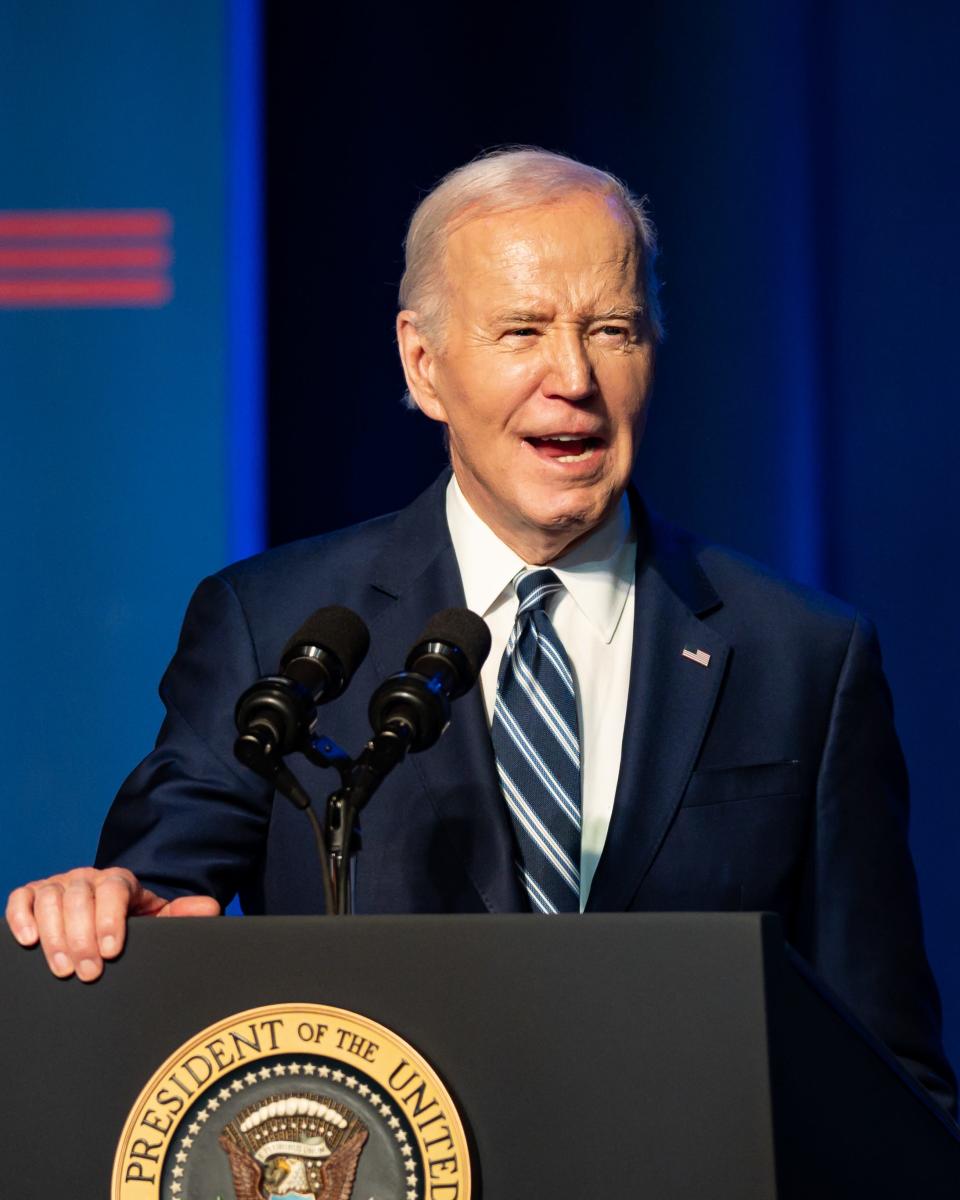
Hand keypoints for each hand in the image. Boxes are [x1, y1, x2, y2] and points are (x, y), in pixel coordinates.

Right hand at [5, 866, 220, 981]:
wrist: (104, 919)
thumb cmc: (133, 924)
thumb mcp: (159, 919)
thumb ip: (182, 915)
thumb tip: (210, 908)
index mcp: (120, 881)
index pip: (113, 889)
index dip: (110, 918)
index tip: (112, 950)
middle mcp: (86, 879)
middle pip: (79, 897)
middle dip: (82, 937)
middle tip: (89, 972)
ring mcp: (58, 885)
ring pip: (49, 899)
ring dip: (54, 935)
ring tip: (62, 969)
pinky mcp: (32, 897)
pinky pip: (21, 898)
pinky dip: (20, 917)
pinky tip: (28, 941)